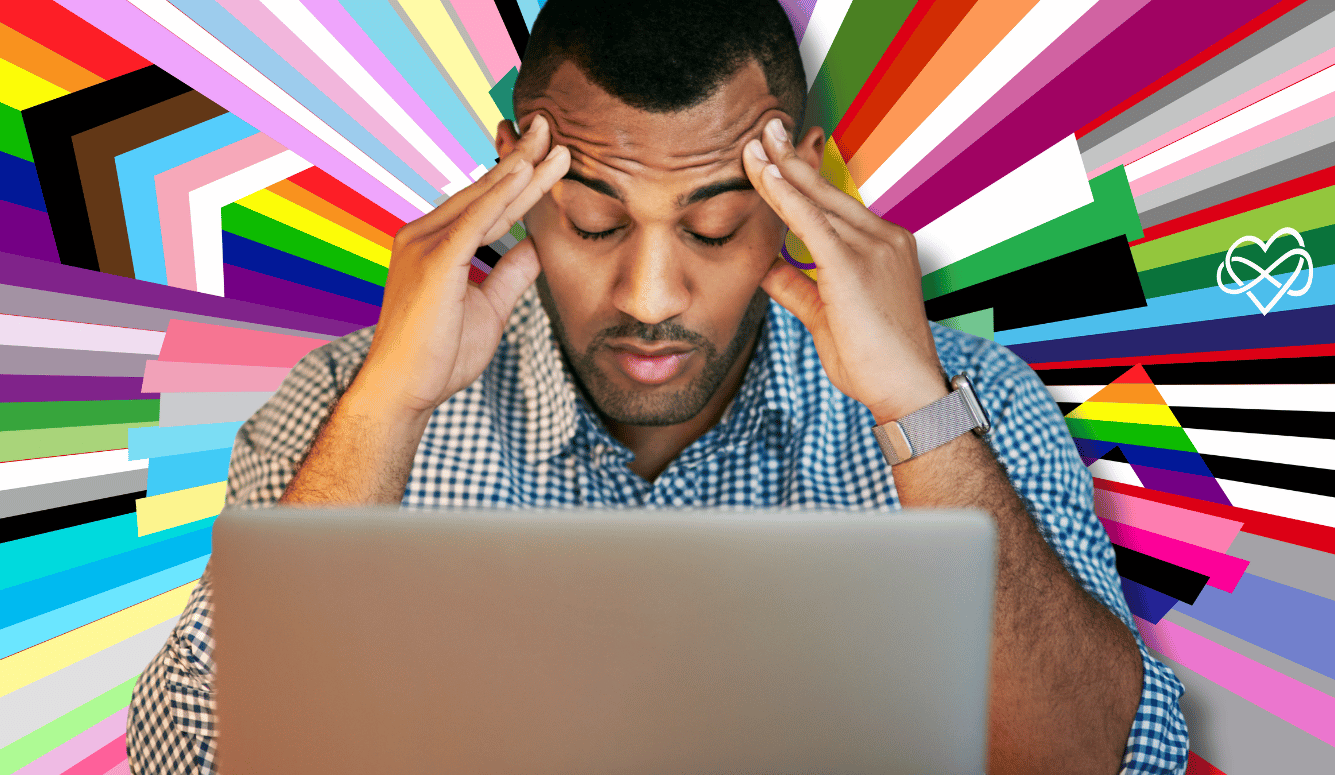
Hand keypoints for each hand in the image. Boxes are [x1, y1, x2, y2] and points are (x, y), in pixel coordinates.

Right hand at [356, 115, 569, 416]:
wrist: (404, 390)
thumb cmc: (440, 356)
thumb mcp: (490, 308)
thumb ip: (510, 274)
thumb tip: (536, 246)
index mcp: (435, 245)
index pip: (488, 205)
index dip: (520, 180)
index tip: (548, 155)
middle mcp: (423, 235)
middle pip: (485, 192)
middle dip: (521, 160)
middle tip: (549, 126)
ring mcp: (424, 245)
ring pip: (483, 200)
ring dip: (520, 169)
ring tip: (550, 141)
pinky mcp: (433, 261)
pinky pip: (473, 222)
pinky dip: (499, 196)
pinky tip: (523, 173)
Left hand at [743, 118, 945, 423]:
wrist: (906, 390)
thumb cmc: (873, 361)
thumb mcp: (826, 316)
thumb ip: (797, 287)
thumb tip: (766, 268)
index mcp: (883, 246)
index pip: (834, 203)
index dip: (804, 176)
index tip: (779, 152)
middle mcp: (883, 238)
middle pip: (827, 190)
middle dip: (792, 157)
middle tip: (765, 127)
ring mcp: (873, 248)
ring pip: (816, 200)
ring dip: (781, 170)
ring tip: (755, 142)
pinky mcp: (853, 266)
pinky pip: (812, 222)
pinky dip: (786, 196)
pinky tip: (766, 175)